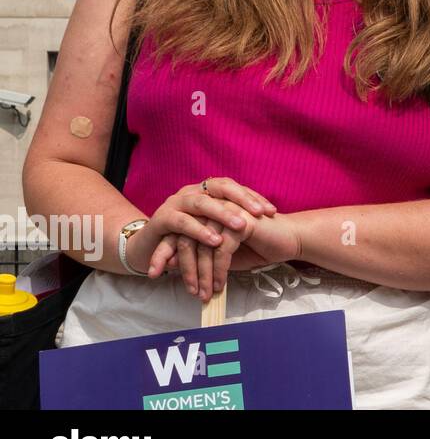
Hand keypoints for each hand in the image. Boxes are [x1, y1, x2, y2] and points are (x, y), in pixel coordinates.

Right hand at [125, 177, 274, 295]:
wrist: (148, 250)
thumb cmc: (187, 241)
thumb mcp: (212, 230)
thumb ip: (232, 224)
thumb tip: (267, 221)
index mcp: (205, 192)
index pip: (233, 188)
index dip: (253, 197)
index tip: (272, 211)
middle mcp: (191, 192)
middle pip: (220, 189)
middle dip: (242, 201)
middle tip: (260, 214)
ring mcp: (175, 203)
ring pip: (202, 203)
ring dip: (222, 215)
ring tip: (241, 227)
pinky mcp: (161, 219)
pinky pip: (182, 223)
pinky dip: (199, 231)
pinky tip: (214, 240)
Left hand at [145, 210, 301, 299]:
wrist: (290, 239)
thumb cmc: (259, 246)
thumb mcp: (224, 255)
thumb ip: (201, 256)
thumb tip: (173, 266)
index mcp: (206, 213)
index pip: (177, 232)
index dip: (164, 253)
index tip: (155, 274)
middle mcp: (213, 209)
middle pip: (185, 238)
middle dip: (181, 268)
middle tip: (187, 291)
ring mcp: (226, 214)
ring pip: (201, 247)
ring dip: (201, 274)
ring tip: (203, 294)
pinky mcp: (239, 222)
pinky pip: (220, 251)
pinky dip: (218, 271)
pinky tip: (220, 285)